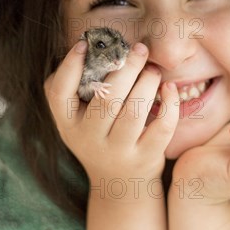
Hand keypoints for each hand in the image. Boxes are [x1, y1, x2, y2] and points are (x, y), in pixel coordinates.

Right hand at [44, 40, 179, 186]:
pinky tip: (169, 88)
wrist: (120, 184)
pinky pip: (161, 128)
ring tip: (153, 69)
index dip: (69, 67)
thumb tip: (90, 47)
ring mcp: (118, 151)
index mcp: (68, 124)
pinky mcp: (145, 157)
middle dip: (126, 68)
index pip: (59, 94)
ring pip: (134, 111)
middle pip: (106, 98)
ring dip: (147, 82)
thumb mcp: (78, 119)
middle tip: (140, 49)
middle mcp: (89, 139)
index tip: (84, 44)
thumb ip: (77, 88)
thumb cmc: (100, 136)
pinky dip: (169, 105)